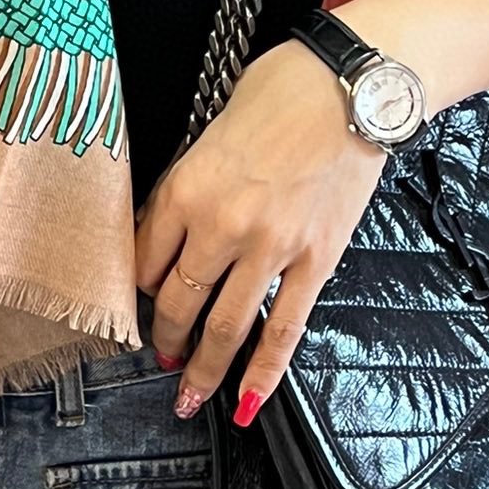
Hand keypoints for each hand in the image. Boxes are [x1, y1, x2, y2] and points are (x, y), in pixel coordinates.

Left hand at [134, 38, 386, 424]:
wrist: (352, 86)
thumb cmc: (284, 89)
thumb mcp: (212, 126)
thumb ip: (190, 179)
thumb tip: (171, 221)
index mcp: (187, 186)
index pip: (144, 257)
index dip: (136, 286)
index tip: (136, 300)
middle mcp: (222, 225)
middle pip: (177, 301)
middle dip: (162, 335)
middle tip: (157, 353)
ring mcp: (271, 249)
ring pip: (224, 328)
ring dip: (201, 368)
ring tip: (187, 392)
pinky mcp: (316, 261)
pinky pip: (284, 330)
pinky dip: (263, 373)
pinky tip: (246, 402)